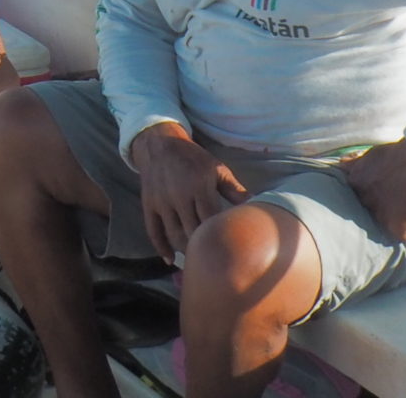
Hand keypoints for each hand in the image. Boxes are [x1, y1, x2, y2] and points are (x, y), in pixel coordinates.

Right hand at [130, 122, 247, 261]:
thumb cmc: (193, 159)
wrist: (160, 144)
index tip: (229, 246)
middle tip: (215, 260)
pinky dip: (160, 247)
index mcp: (199, 186)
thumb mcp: (217, 169)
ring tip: (196, 260)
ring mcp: (161, 201)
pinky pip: (153, 230)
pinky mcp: (148, 204)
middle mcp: (178, 195)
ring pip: (173, 234)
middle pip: (191, 230)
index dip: (219, 234)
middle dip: (203, 247)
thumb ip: (234, 190)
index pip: (211, 219)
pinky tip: (169, 260)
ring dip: (184, 250)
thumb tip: (256, 206)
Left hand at [341, 140, 405, 241]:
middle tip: (403, 201)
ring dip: (401, 218)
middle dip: (386, 207)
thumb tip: (342, 162)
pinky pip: (405, 235)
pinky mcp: (396, 225)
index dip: (376, 196)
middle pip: (372, 210)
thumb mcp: (372, 154)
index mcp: (355, 181)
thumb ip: (356, 162)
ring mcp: (379, 214)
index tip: (389, 192)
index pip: (360, 196)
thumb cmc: (402, 152)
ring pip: (388, 223)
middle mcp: (363, 199)